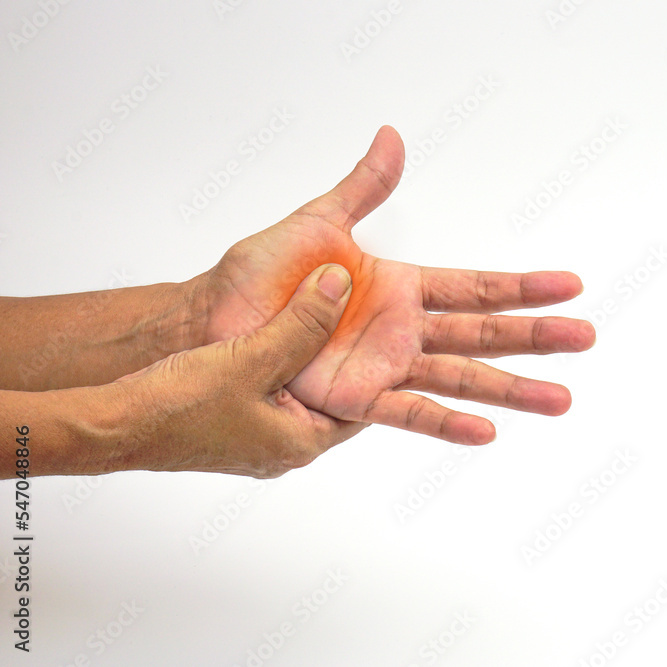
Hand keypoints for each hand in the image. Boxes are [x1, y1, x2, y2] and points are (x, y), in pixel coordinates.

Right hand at [114, 265, 361, 477]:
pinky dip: (280, 362)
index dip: (377, 369)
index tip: (389, 334)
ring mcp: (257, 440)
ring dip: (307, 355)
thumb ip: (302, 324)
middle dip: (342, 359)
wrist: (112, 426)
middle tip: (357, 319)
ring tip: (320, 317)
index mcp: (301, 441)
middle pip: (331, 396)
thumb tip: (339, 286)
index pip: (363, 406)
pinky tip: (277, 333)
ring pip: (298, 390)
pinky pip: (270, 391)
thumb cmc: (177, 406)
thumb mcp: (253, 358)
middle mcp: (284, 447)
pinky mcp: (233, 427)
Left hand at [194, 126, 595, 445]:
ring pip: (461, 380)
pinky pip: (409, 413)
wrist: (214, 316)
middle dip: (536, 337)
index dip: (523, 287)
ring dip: (511, 388)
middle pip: (484, 336)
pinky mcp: (356, 398)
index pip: (477, 288)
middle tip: (585, 337)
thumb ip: (364, 188)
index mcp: (403, 288)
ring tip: (559, 400)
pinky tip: (486, 432)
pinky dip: (447, 424)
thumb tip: (393, 139)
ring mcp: (385, 367)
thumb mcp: (319, 220)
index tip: (570, 285)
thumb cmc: (262, 272)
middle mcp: (404, 331)